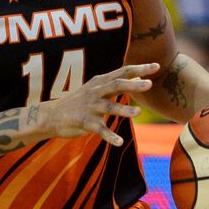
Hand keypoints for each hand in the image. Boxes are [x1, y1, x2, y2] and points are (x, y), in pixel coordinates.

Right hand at [40, 62, 157, 146]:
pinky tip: (119, 142)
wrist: (52, 116)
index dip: (140, 69)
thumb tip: (139, 78)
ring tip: (138, 112)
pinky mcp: (84, 123)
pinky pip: (99, 130)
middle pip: (116, 85)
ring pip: (108, 107)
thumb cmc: (79, 102)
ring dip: (123, 109)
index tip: (157, 65)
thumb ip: (116, 83)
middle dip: (133, 85)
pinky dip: (109, 136)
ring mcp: (90, 107)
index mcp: (100, 82)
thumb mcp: (96, 89)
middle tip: (149, 84)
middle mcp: (96, 92)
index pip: (123, 72)